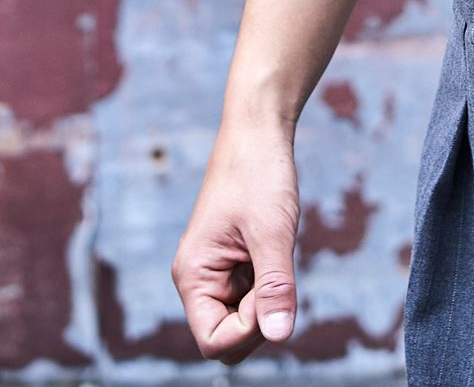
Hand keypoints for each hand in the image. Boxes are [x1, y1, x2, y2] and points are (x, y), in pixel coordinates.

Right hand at [170, 120, 303, 363]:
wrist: (258, 132)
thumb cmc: (259, 174)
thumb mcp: (272, 232)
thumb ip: (275, 287)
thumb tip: (280, 336)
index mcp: (193, 275)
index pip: (214, 341)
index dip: (249, 331)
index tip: (269, 291)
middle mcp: (199, 280)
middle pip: (228, 339)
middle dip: (259, 322)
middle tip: (275, 272)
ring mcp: (217, 274)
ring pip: (245, 321)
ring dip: (268, 301)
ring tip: (274, 255)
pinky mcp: (235, 266)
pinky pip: (254, 299)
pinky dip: (271, 287)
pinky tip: (275, 251)